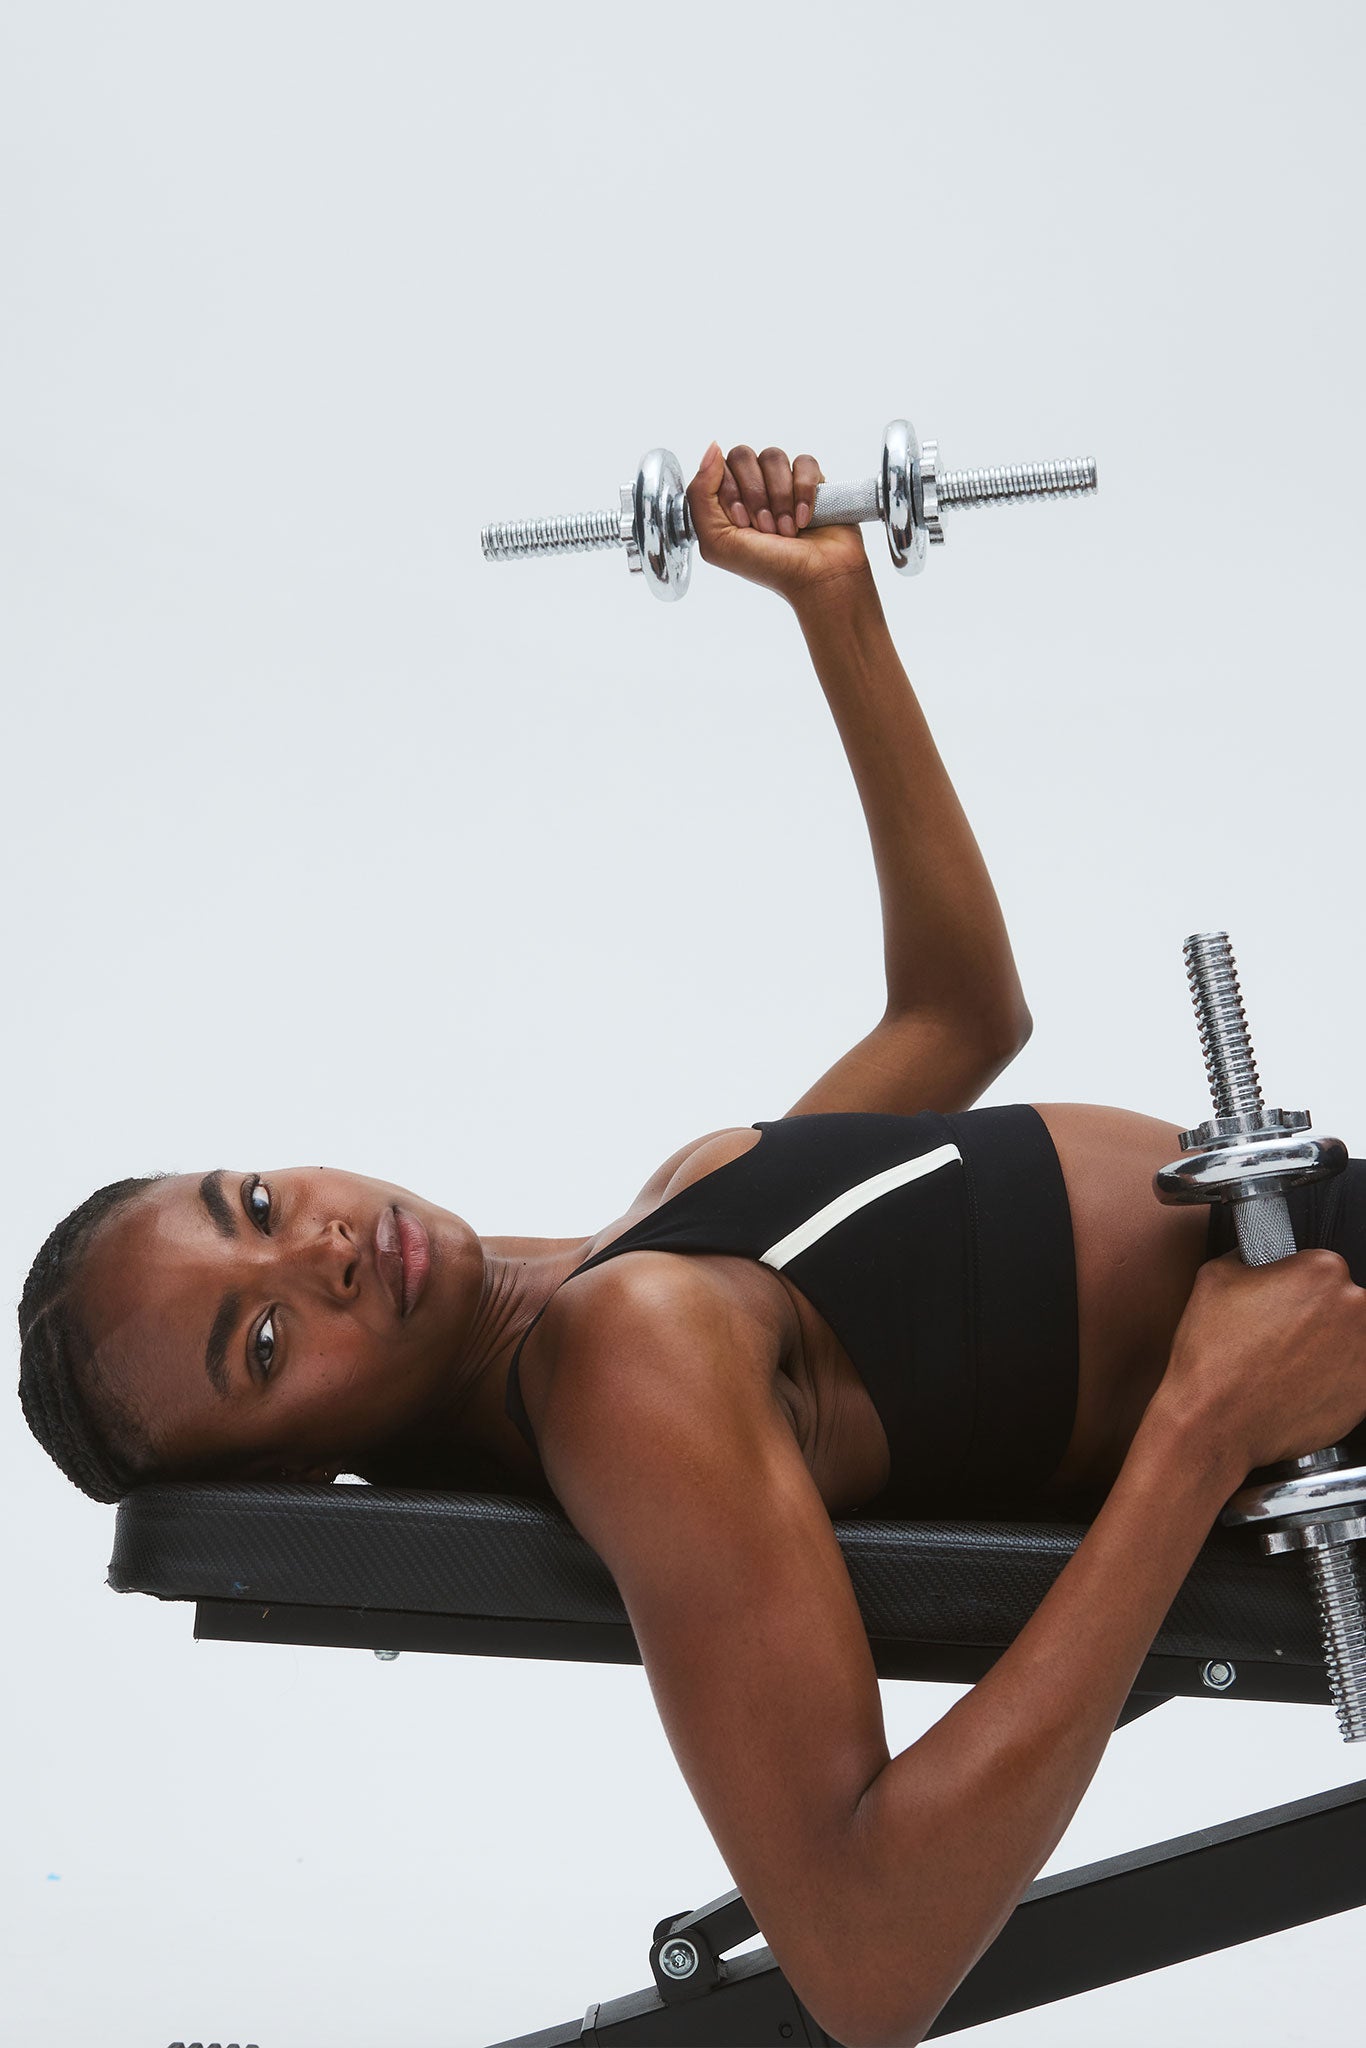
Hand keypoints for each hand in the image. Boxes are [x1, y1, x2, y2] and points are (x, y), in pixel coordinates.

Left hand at [686, 442, 872, 608]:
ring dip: (780, 497)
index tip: (742, 524)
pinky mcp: (811, 481)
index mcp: (725, 502)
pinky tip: (806, 518)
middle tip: (766, 528)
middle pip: (743, 456)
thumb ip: (700, 496)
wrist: (818, 579)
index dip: (730, 493)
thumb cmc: (770, 568)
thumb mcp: (717, 542)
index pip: (716, 467)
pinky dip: (804, 492)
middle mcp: (752, 489)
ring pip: (773, 457)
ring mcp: (782, 483)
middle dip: (755, 495)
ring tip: (787, 529)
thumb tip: (711, 449)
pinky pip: (803, 462)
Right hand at [1156, 1247, 1365, 1476]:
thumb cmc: (1213, 1358)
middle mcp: (1354, 1307)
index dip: (1296, 1286)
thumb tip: (1257, 1258)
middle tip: (1283, 1336)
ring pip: (1352, 1339)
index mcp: (1321, 1270)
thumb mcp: (1215, 1278)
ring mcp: (1365, 1353)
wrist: (1216, 1423)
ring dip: (1330, 1347)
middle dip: (1318, 1316)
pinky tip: (1300, 1385)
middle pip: (1344, 1301)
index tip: (1283, 1302)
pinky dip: (1335, 1380)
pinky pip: (1354, 1376)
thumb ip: (1248, 1256)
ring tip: (1292, 1363)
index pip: (1321, 1266)